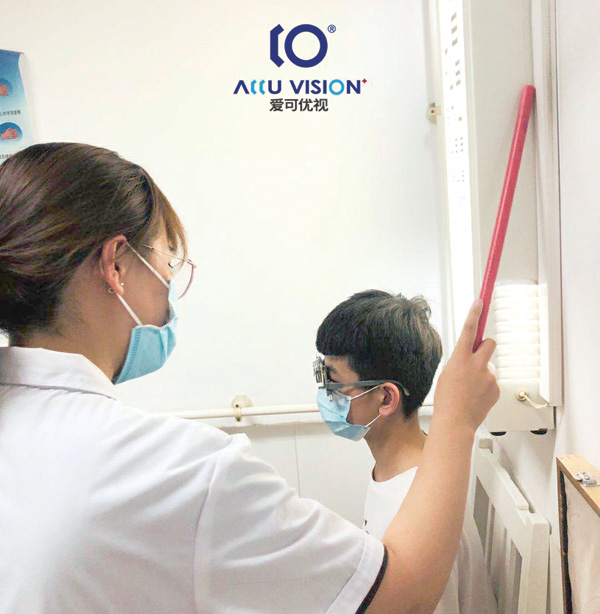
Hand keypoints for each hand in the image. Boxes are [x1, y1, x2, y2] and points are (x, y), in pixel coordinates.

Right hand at [433, 299, 499, 433]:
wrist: (455, 422)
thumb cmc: (446, 400)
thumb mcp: (446, 374)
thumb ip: (460, 362)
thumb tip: (471, 360)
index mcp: (460, 359)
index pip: (469, 330)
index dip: (474, 313)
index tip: (480, 301)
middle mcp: (477, 365)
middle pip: (489, 343)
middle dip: (485, 346)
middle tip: (477, 356)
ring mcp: (488, 377)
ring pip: (489, 366)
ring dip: (482, 373)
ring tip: (470, 390)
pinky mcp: (496, 389)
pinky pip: (491, 382)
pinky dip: (485, 388)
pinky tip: (475, 398)